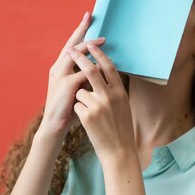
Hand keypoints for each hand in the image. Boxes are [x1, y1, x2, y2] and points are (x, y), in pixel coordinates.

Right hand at [38, 12, 105, 137]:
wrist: (55, 126)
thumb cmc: (68, 109)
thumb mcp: (76, 89)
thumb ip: (83, 77)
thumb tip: (99, 66)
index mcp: (59, 68)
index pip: (70, 46)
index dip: (78, 31)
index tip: (87, 17)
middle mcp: (58, 69)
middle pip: (71, 44)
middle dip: (81, 30)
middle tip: (90, 17)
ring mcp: (61, 76)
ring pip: (76, 55)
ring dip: (90, 47)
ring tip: (103, 41)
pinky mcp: (66, 85)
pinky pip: (83, 72)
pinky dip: (94, 67)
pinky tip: (102, 65)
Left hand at [66, 43, 135, 163]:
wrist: (119, 151)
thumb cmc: (120, 128)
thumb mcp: (123, 105)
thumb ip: (114, 90)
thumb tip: (106, 73)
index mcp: (120, 92)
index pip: (109, 67)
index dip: (99, 54)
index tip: (91, 43)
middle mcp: (110, 96)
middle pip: (91, 70)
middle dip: (80, 58)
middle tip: (71, 50)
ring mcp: (99, 106)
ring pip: (80, 90)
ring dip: (80, 97)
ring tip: (90, 113)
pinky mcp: (88, 116)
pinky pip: (77, 105)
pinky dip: (79, 111)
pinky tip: (88, 122)